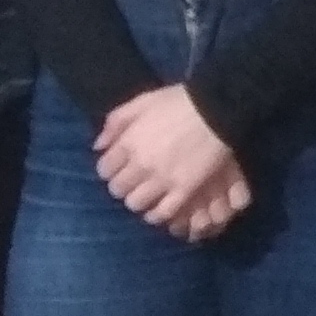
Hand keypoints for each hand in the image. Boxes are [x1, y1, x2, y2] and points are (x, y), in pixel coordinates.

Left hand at [94, 85, 249, 241]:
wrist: (217, 110)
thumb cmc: (179, 102)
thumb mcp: (142, 101)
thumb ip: (116, 122)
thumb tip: (98, 146)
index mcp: (128, 143)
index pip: (104, 169)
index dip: (110, 169)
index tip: (119, 166)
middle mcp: (140, 165)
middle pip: (118, 189)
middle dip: (122, 185)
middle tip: (133, 180)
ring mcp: (161, 180)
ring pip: (136, 204)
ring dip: (137, 200)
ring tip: (146, 193)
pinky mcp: (183, 191)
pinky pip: (162, 212)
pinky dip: (156, 214)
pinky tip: (158, 208)